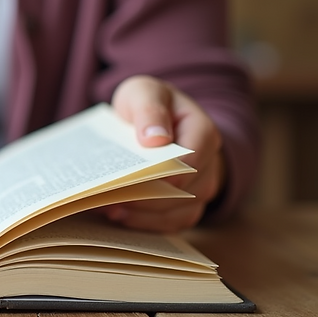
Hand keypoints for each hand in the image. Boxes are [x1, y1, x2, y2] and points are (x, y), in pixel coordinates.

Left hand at [105, 75, 224, 232]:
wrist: (151, 124)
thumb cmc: (147, 106)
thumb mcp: (143, 92)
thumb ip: (149, 108)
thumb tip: (155, 139)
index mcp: (202, 131)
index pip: (193, 155)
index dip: (169, 169)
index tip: (138, 175)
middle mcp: (208, 164)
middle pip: (186, 189)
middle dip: (149, 194)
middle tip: (113, 194)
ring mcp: (199, 189)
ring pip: (179, 211)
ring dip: (144, 213)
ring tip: (109, 207)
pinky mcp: (185, 207)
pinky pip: (171, 224)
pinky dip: (144, 223)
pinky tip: (117, 214)